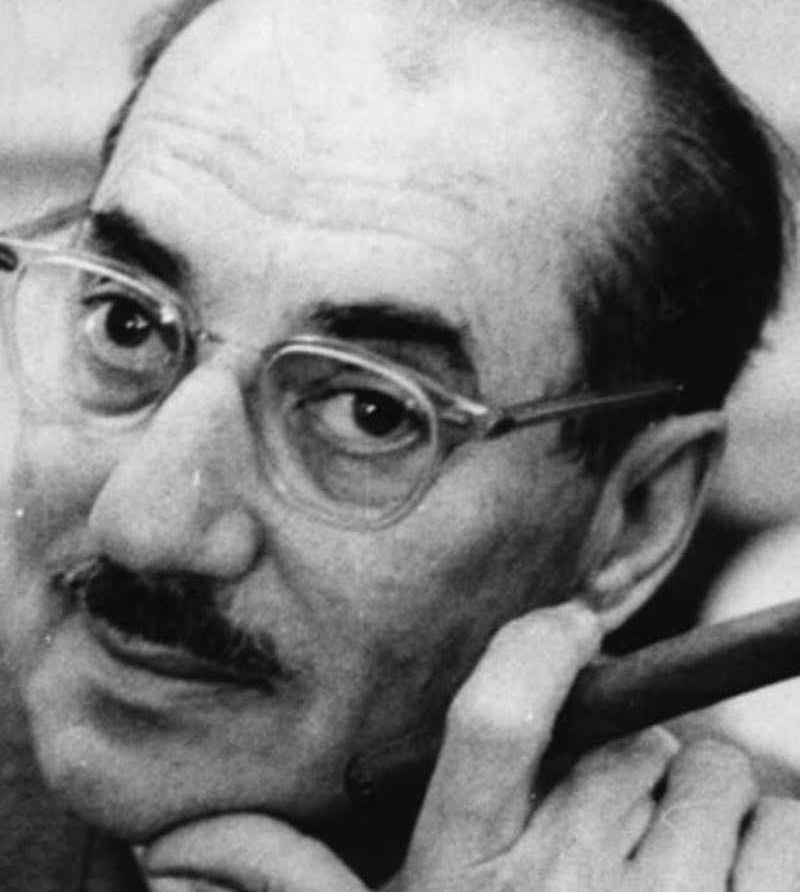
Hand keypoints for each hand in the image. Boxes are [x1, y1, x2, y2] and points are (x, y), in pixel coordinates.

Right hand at [143, 603, 799, 890]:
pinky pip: (787, 824)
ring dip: (705, 801)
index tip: (572, 625)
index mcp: (471, 878)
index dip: (539, 647)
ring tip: (670, 872)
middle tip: (611, 825)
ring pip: (715, 772)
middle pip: (628, 739)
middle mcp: (570, 891)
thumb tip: (168, 851)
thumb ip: (289, 891)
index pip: (499, 716)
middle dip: (630, 762)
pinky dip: (773, 843)